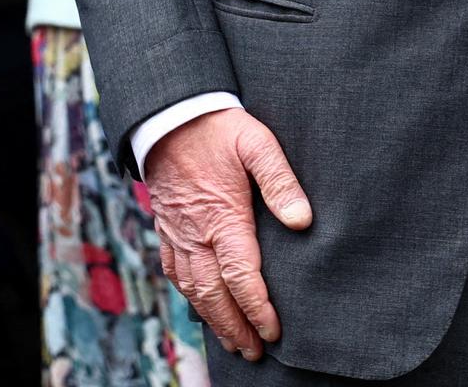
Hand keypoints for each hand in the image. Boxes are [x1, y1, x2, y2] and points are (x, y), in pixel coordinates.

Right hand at [144, 108, 313, 362]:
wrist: (167, 114)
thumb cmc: (217, 127)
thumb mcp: (257, 142)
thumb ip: (280, 181)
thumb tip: (301, 221)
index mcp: (221, 216)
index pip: (241, 276)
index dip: (257, 308)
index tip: (273, 331)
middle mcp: (195, 233)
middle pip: (214, 293)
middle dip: (235, 327)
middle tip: (255, 352)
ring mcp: (177, 233)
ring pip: (192, 288)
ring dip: (213, 319)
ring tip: (233, 342)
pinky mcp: (165, 227)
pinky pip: (173, 272)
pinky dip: (189, 297)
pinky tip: (201, 308)